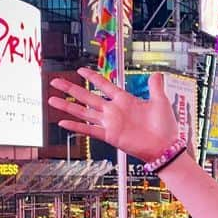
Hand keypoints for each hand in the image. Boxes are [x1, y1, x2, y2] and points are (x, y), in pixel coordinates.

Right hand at [49, 69, 179, 163]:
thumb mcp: (160, 102)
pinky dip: (76, 127)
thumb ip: (155, 87)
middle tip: (55, 81)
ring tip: (51, 99)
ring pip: (84, 112)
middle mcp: (114, 111)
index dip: (92, 77)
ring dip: (67, 106)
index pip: (104, 85)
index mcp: (125, 100)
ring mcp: (110, 123)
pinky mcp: (110, 136)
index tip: (80, 70)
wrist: (165, 147)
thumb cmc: (165, 127)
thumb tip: (157, 73)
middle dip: (70, 89)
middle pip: (87, 96)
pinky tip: (62, 123)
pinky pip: (89, 130)